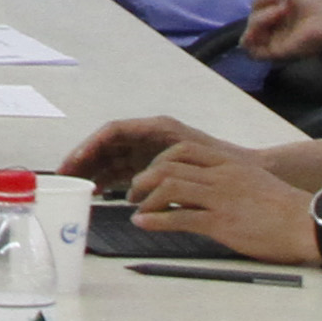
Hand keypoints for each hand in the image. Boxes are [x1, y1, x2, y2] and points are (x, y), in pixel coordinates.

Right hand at [58, 115, 242, 192]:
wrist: (256, 173)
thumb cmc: (228, 163)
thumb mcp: (193, 159)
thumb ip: (164, 166)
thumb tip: (136, 181)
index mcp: (157, 129)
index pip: (114, 132)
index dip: (90, 145)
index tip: (74, 162)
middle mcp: (150, 136)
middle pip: (108, 144)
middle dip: (85, 157)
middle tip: (64, 176)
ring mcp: (151, 152)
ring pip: (113, 158)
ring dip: (93, 169)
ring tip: (76, 185)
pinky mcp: (156, 167)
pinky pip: (125, 170)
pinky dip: (109, 179)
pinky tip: (98, 191)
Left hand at [130, 142, 321, 264]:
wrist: (310, 225)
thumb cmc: (285, 209)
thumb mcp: (253, 183)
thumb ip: (226, 181)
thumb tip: (201, 191)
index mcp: (229, 163)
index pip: (182, 151)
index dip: (157, 162)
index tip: (148, 175)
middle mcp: (222, 175)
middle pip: (168, 166)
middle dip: (144, 179)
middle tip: (134, 194)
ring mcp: (220, 198)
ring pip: (169, 187)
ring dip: (146, 199)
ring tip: (136, 210)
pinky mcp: (222, 223)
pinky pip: (179, 217)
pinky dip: (155, 220)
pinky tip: (143, 224)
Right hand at [245, 0, 321, 59]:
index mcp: (284, 8)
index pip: (259, 5)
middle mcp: (278, 24)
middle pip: (253, 16)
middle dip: (259, 4)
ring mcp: (276, 39)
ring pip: (250, 32)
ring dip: (258, 19)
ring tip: (279, 12)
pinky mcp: (276, 52)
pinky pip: (252, 51)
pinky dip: (249, 39)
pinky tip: (260, 28)